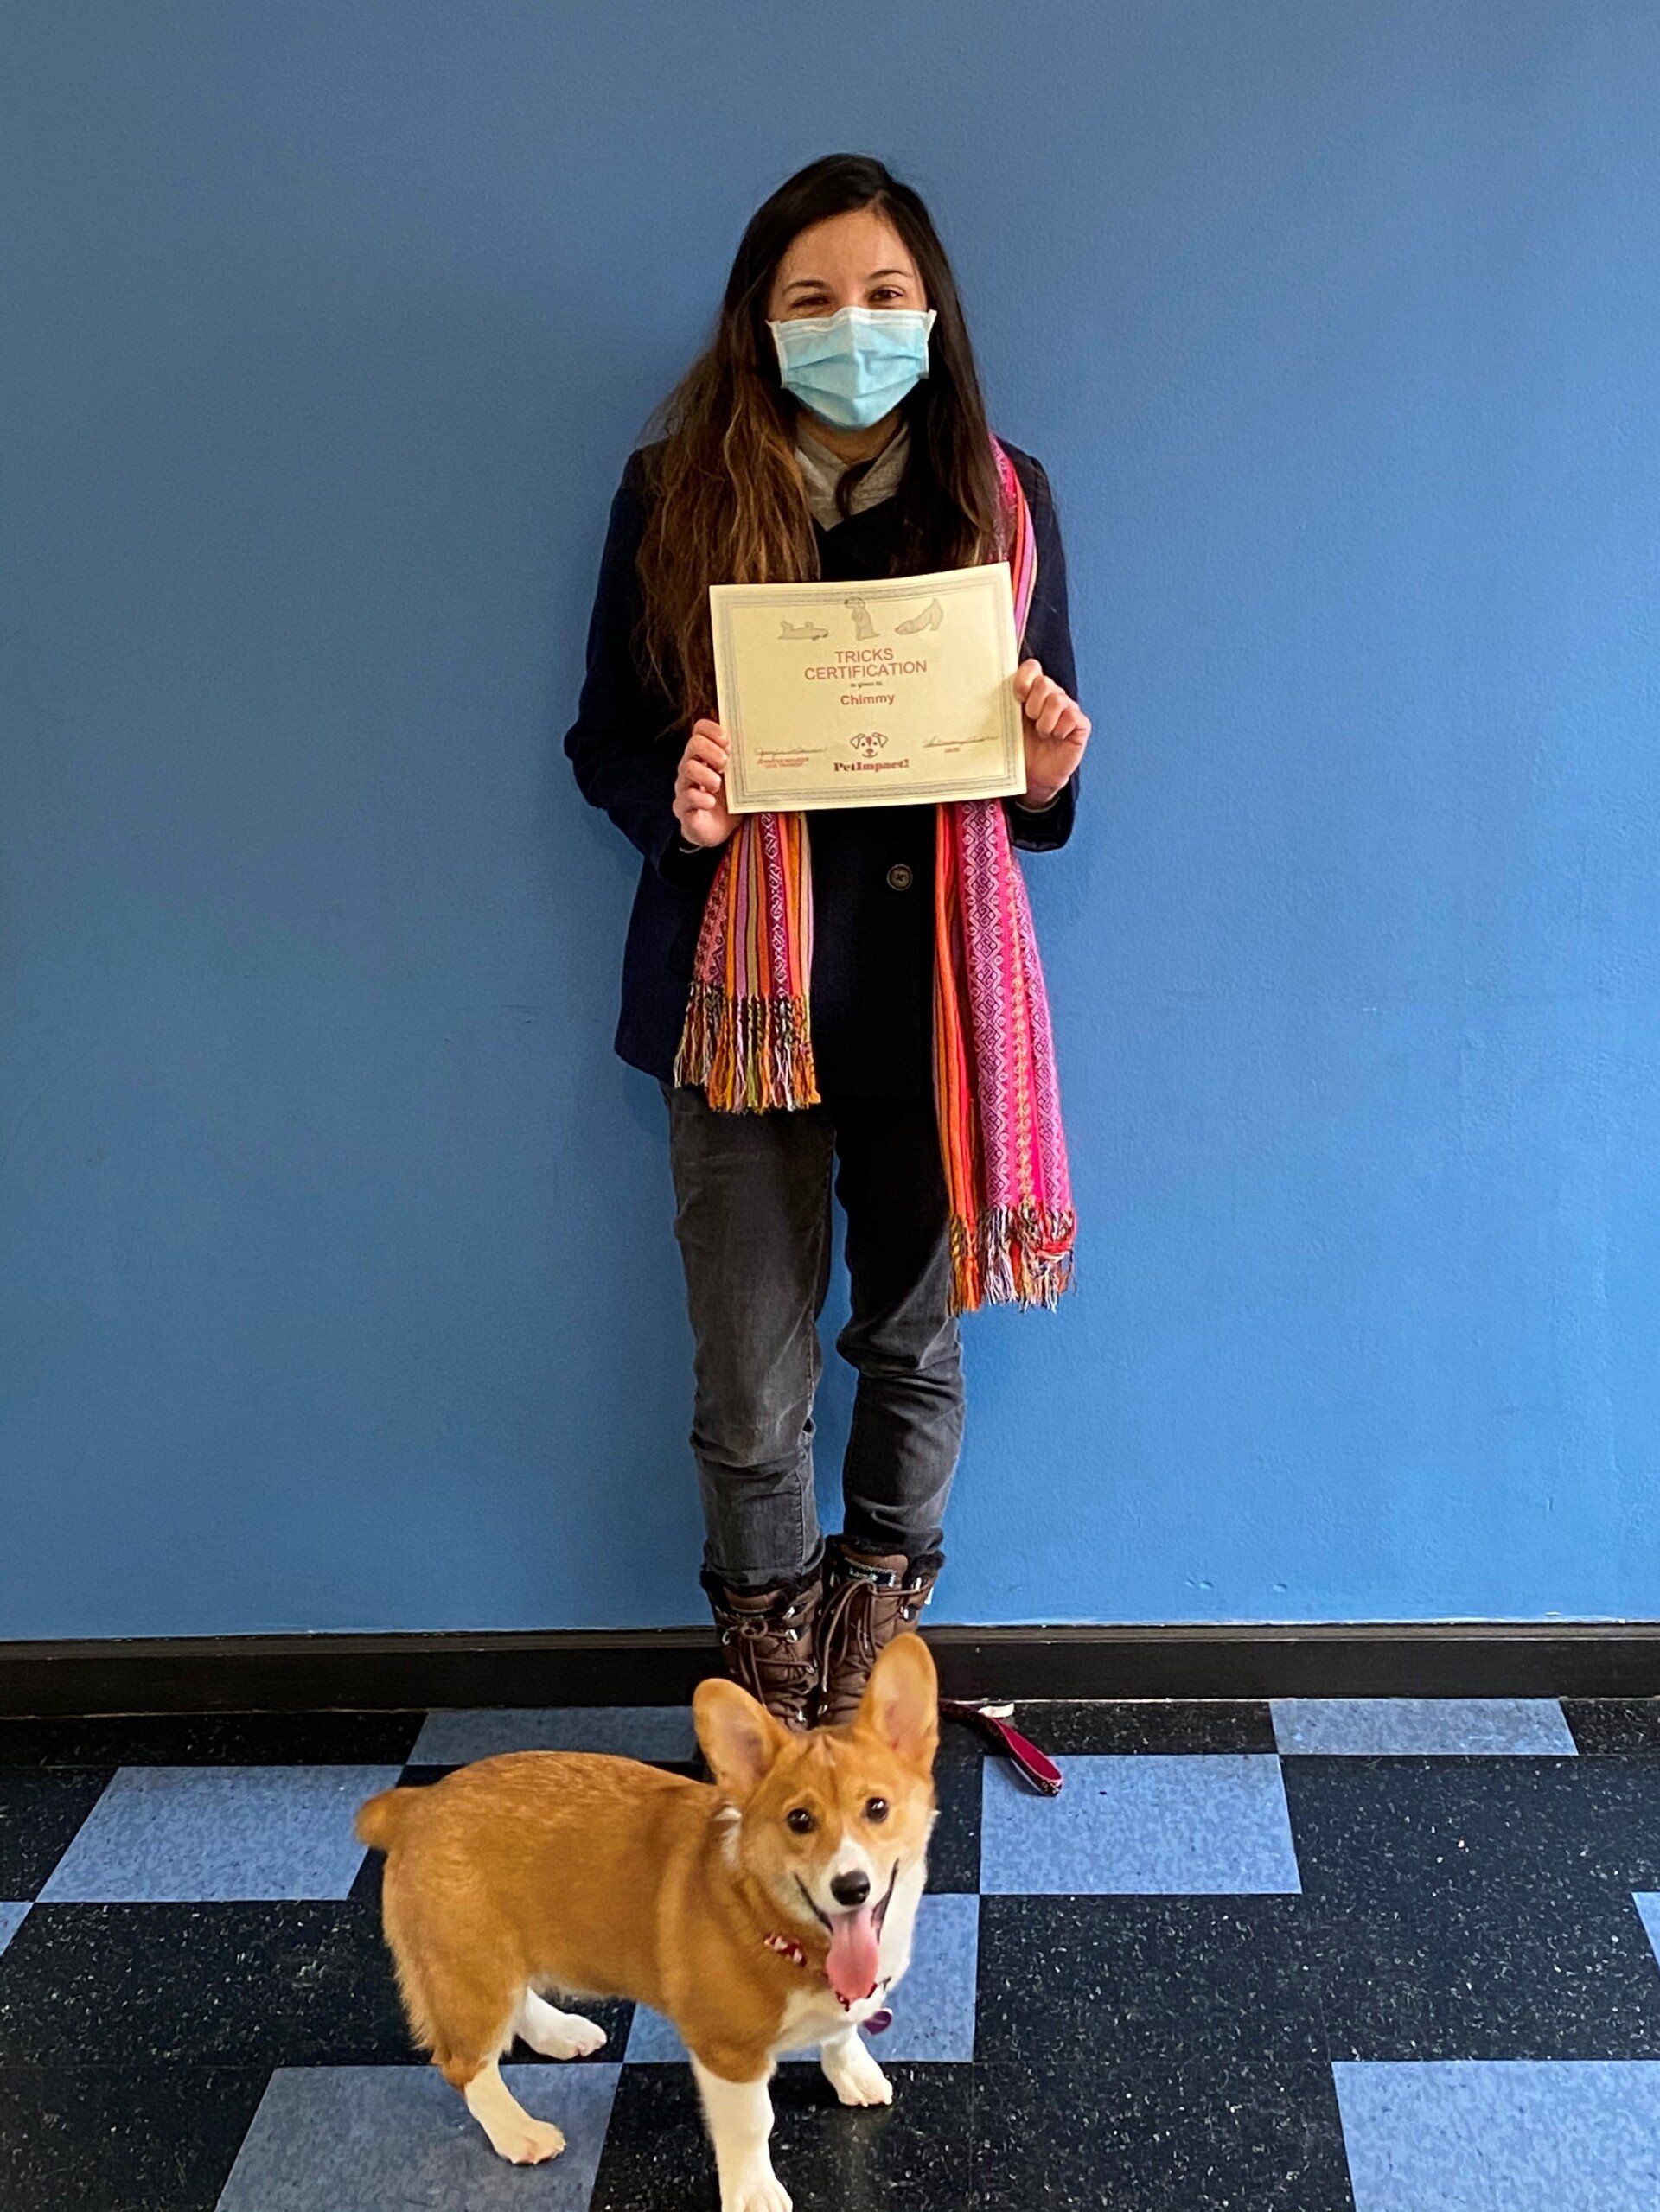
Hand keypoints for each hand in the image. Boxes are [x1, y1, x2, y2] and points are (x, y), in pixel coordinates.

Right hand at [674, 718, 736, 848]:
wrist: (717, 832)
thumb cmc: (728, 801)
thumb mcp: (737, 780)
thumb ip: (743, 764)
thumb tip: (768, 746)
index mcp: (703, 756)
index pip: (699, 730)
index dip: (712, 730)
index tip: (728, 742)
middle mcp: (690, 768)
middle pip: (693, 744)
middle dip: (712, 751)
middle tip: (725, 764)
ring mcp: (685, 787)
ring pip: (688, 769)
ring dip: (708, 775)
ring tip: (718, 786)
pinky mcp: (683, 807)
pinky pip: (688, 797)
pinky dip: (702, 799)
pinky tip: (711, 803)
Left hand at [1013, 659, 1089, 807]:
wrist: (1032, 777)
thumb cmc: (1018, 750)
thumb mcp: (1006, 725)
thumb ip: (1002, 704)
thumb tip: (984, 687)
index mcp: (1032, 693)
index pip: (1032, 667)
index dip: (1024, 679)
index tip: (1017, 697)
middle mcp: (1051, 697)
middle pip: (1044, 682)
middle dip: (1033, 704)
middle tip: (1030, 721)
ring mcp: (1067, 709)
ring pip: (1058, 699)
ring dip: (1045, 721)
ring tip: (1042, 734)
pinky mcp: (1080, 724)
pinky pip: (1071, 716)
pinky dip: (1060, 730)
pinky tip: (1056, 739)